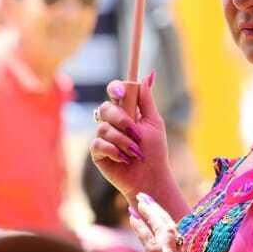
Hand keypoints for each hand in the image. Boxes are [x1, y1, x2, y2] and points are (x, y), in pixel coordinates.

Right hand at [89, 73, 173, 202]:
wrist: (150, 177)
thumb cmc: (154, 151)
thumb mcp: (154, 123)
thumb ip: (147, 100)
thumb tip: (149, 74)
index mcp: (126, 111)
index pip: (115, 92)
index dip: (115, 89)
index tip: (121, 95)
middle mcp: (112, 122)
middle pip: (105, 108)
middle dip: (121, 120)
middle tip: (136, 133)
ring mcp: (103, 137)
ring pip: (103, 128)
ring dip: (122, 141)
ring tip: (135, 152)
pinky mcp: (97, 152)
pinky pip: (98, 144)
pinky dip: (114, 151)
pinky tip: (123, 159)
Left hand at [122, 192, 215, 251]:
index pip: (169, 240)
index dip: (159, 226)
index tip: (150, 215)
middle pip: (166, 228)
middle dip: (156, 212)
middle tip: (145, 198)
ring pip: (160, 228)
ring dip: (150, 212)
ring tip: (141, 199)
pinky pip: (151, 239)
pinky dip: (142, 226)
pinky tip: (134, 216)